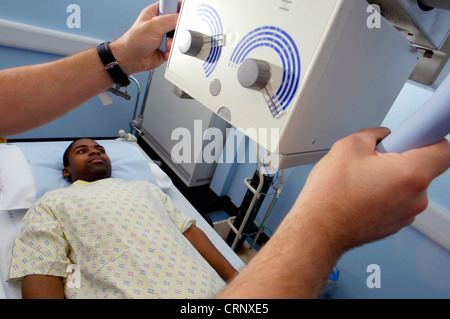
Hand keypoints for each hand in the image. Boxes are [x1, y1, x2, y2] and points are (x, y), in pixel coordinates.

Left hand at [109, 1, 180, 74]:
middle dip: (176, 30)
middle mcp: (160, 24)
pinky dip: (171, 51)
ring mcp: (164, 36)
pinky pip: (175, 48)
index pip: (171, 5)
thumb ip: (168, 20)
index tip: (182, 14)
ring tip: (165, 44)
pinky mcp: (166, 48)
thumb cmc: (133, 41)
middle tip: (170, 33)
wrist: (131, 60)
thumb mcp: (152, 27)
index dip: (178, 8)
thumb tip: (180, 18)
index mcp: (155, 13)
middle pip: (177, 22)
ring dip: (173, 42)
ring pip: (177, 37)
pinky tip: (164, 51)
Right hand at [293, 127, 449, 251]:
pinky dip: (383, 194)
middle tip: (374, 158)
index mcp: (411, 174)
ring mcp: (406, 214)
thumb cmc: (331, 196)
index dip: (428, 137)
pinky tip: (360, 193)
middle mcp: (416, 198)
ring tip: (361, 179)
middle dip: (400, 157)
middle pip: (422, 167)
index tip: (414, 135)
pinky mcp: (395, 224)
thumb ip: (372, 134)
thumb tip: (380, 136)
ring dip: (390, 177)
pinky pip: (397, 201)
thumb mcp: (348, 146)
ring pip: (407, 185)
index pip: (443, 149)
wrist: (318, 229)